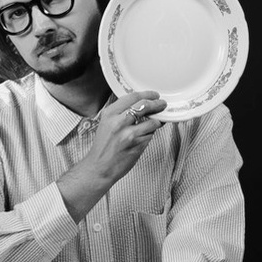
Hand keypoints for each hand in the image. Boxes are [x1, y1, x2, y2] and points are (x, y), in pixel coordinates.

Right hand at [59, 93, 165, 218]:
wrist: (99, 167)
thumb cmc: (103, 148)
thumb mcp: (106, 124)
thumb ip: (120, 114)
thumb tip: (140, 106)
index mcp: (110, 114)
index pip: (132, 97)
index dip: (147, 94)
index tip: (153, 95)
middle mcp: (118, 122)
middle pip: (144, 105)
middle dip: (157, 104)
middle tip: (162, 104)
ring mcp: (129, 133)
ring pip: (152, 121)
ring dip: (156, 122)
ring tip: (155, 123)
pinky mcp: (137, 144)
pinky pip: (150, 135)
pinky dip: (150, 135)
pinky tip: (144, 138)